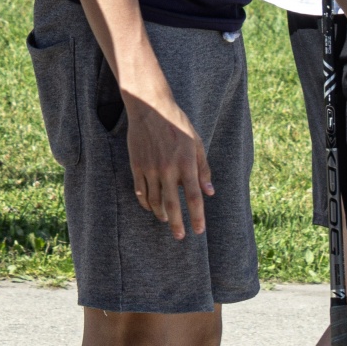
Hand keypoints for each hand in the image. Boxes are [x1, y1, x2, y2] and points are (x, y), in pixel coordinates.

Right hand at [126, 91, 212, 238]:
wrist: (150, 108)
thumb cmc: (177, 123)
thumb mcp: (196, 142)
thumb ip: (203, 168)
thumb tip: (210, 192)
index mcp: (186, 163)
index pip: (194, 197)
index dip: (197, 216)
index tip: (198, 231)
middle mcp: (168, 169)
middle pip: (172, 205)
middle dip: (177, 224)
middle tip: (180, 237)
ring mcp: (150, 168)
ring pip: (154, 201)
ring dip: (161, 214)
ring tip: (166, 220)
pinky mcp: (137, 166)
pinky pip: (140, 191)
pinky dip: (146, 203)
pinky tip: (151, 207)